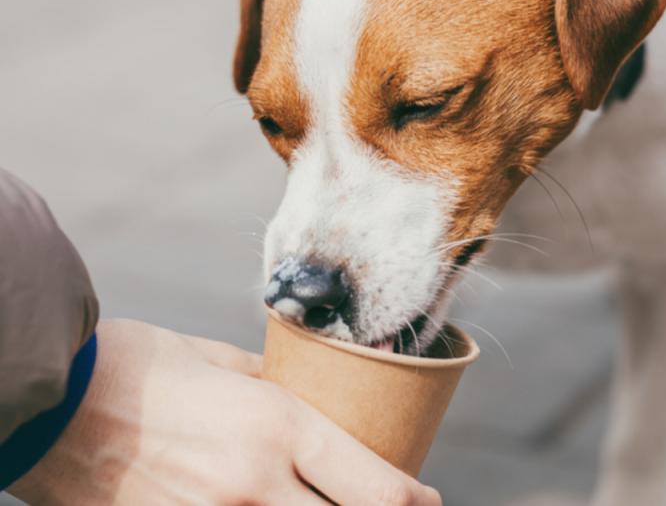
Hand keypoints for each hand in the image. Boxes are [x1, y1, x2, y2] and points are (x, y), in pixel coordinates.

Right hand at [9, 319, 441, 505]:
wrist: (51, 398)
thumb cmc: (138, 364)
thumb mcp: (222, 362)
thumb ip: (277, 387)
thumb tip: (315, 400)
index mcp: (277, 426)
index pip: (377, 488)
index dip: (416, 499)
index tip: (426, 498)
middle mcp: (256, 485)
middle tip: (385, 505)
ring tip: (326, 504)